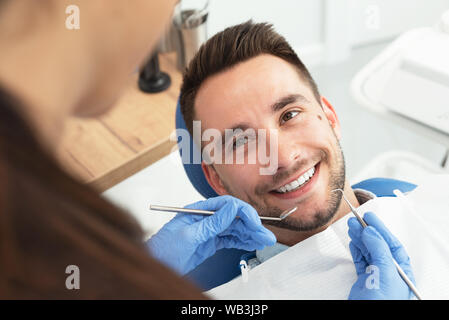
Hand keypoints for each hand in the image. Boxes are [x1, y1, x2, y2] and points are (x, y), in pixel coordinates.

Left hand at [146, 195, 275, 274]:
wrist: (155, 266)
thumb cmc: (162, 249)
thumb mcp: (188, 235)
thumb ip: (211, 223)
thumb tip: (230, 208)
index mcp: (198, 211)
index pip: (226, 205)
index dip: (243, 212)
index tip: (255, 222)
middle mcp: (205, 219)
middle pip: (234, 218)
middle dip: (252, 226)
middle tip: (266, 235)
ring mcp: (208, 231)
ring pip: (234, 230)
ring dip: (250, 234)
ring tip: (264, 240)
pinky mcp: (210, 243)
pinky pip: (230, 239)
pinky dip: (242, 241)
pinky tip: (252, 243)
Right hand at [347, 212, 415, 299]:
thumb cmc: (383, 304)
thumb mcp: (385, 275)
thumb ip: (379, 251)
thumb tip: (372, 232)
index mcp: (401, 272)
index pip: (392, 245)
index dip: (381, 229)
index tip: (370, 217)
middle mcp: (390, 273)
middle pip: (378, 246)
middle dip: (367, 231)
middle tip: (356, 219)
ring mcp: (377, 277)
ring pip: (368, 252)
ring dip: (359, 238)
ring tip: (351, 227)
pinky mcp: (364, 282)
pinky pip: (360, 262)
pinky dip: (356, 251)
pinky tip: (353, 242)